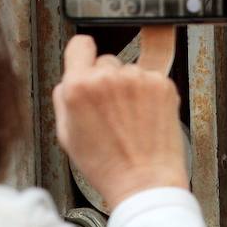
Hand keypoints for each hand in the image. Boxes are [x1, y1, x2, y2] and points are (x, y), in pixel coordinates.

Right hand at [52, 34, 187, 210]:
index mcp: (79, 86)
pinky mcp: (163, 84)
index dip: (82, 55)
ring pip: (129, 71)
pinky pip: (151, 79)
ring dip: (129, 88)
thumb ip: (64, 98)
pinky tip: (145, 118)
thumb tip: (69, 80)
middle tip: (110, 111)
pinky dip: (149, 94)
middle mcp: (109, 77)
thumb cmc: (107, 166)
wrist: (144, 182)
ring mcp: (138, 79)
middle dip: (106, 81)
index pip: (80, 44)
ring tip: (130, 121)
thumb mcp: (67, 135)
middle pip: (105, 61)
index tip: (86, 61)